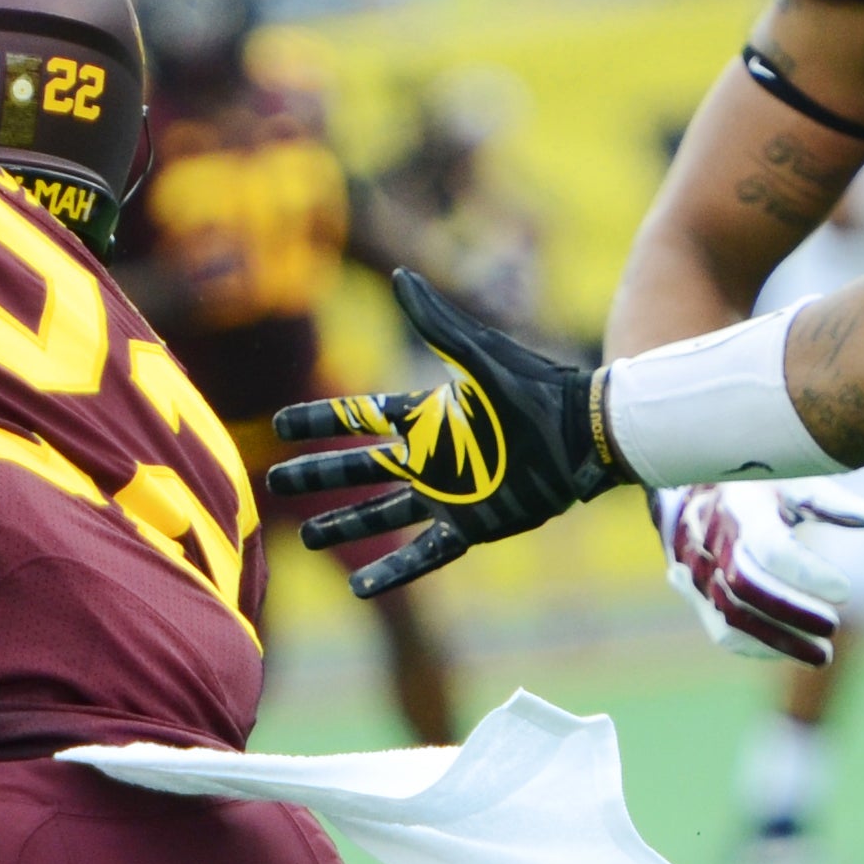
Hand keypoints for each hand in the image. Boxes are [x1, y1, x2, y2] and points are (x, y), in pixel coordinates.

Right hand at [264, 274, 623, 598]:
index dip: (319, 420)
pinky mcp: (471, 526)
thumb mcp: (481, 353)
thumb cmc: (538, 388)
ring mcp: (448, 495)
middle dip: (318, 475)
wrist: (587, 434)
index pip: (358, 418)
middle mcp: (430, 458)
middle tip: (276, 479)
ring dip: (344, 525)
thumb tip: (402, 276)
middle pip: (358, 468)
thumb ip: (437, 322)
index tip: (280, 422)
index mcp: (427, 417)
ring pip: (381, 514)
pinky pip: (423, 554)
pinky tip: (359, 588)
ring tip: (307, 536)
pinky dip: (391, 571)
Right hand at [654, 478, 863, 667]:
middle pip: (748, 590)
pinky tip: (792, 650)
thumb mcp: (792, 479)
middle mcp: (711, 540)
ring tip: (823, 656)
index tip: (846, 591)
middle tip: (833, 627)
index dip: (810, 575)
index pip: (772, 550)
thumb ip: (831, 501)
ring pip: (734, 619)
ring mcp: (696, 570)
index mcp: (740, 507)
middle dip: (794, 614)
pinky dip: (760, 647)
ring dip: (781, 642)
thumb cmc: (757, 483)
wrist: (689, 486)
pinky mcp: (694, 594)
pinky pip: (723, 631)